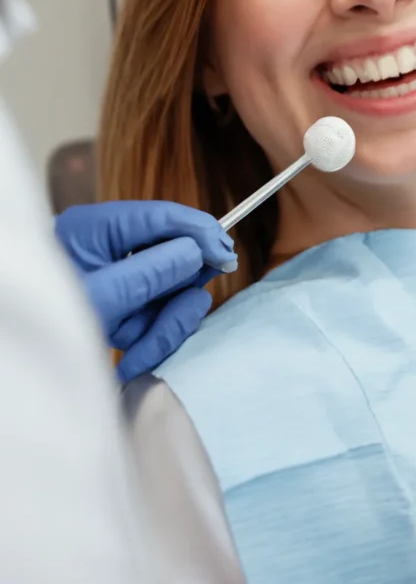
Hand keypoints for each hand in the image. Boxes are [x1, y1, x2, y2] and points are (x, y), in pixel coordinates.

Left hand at [55, 201, 236, 381]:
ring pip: (171, 297)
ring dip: (160, 331)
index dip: (199, 231)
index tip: (226, 252)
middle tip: (172, 318)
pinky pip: (157, 321)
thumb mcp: (98, 296)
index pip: (162, 217)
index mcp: (98, 229)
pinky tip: (125, 365)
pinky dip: (149, 345)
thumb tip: (195, 253)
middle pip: (175, 259)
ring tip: (132, 354)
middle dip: (176, 296)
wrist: (15, 363)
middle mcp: (112, 251)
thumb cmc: (44, 316)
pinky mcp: (124, 310)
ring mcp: (120, 281)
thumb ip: (149, 273)